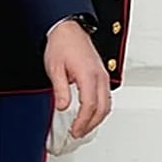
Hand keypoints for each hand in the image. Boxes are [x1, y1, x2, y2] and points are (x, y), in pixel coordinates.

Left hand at [43, 20, 111, 141]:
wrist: (68, 29)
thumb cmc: (62, 44)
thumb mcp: (55, 68)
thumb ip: (60, 89)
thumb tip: (62, 107)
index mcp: (88, 75)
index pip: (89, 106)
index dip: (82, 122)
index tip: (74, 130)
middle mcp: (100, 76)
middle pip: (102, 108)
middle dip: (90, 124)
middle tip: (78, 133)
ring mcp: (103, 76)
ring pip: (107, 104)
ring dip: (97, 119)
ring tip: (83, 128)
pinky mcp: (102, 75)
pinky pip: (106, 96)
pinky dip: (100, 109)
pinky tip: (91, 114)